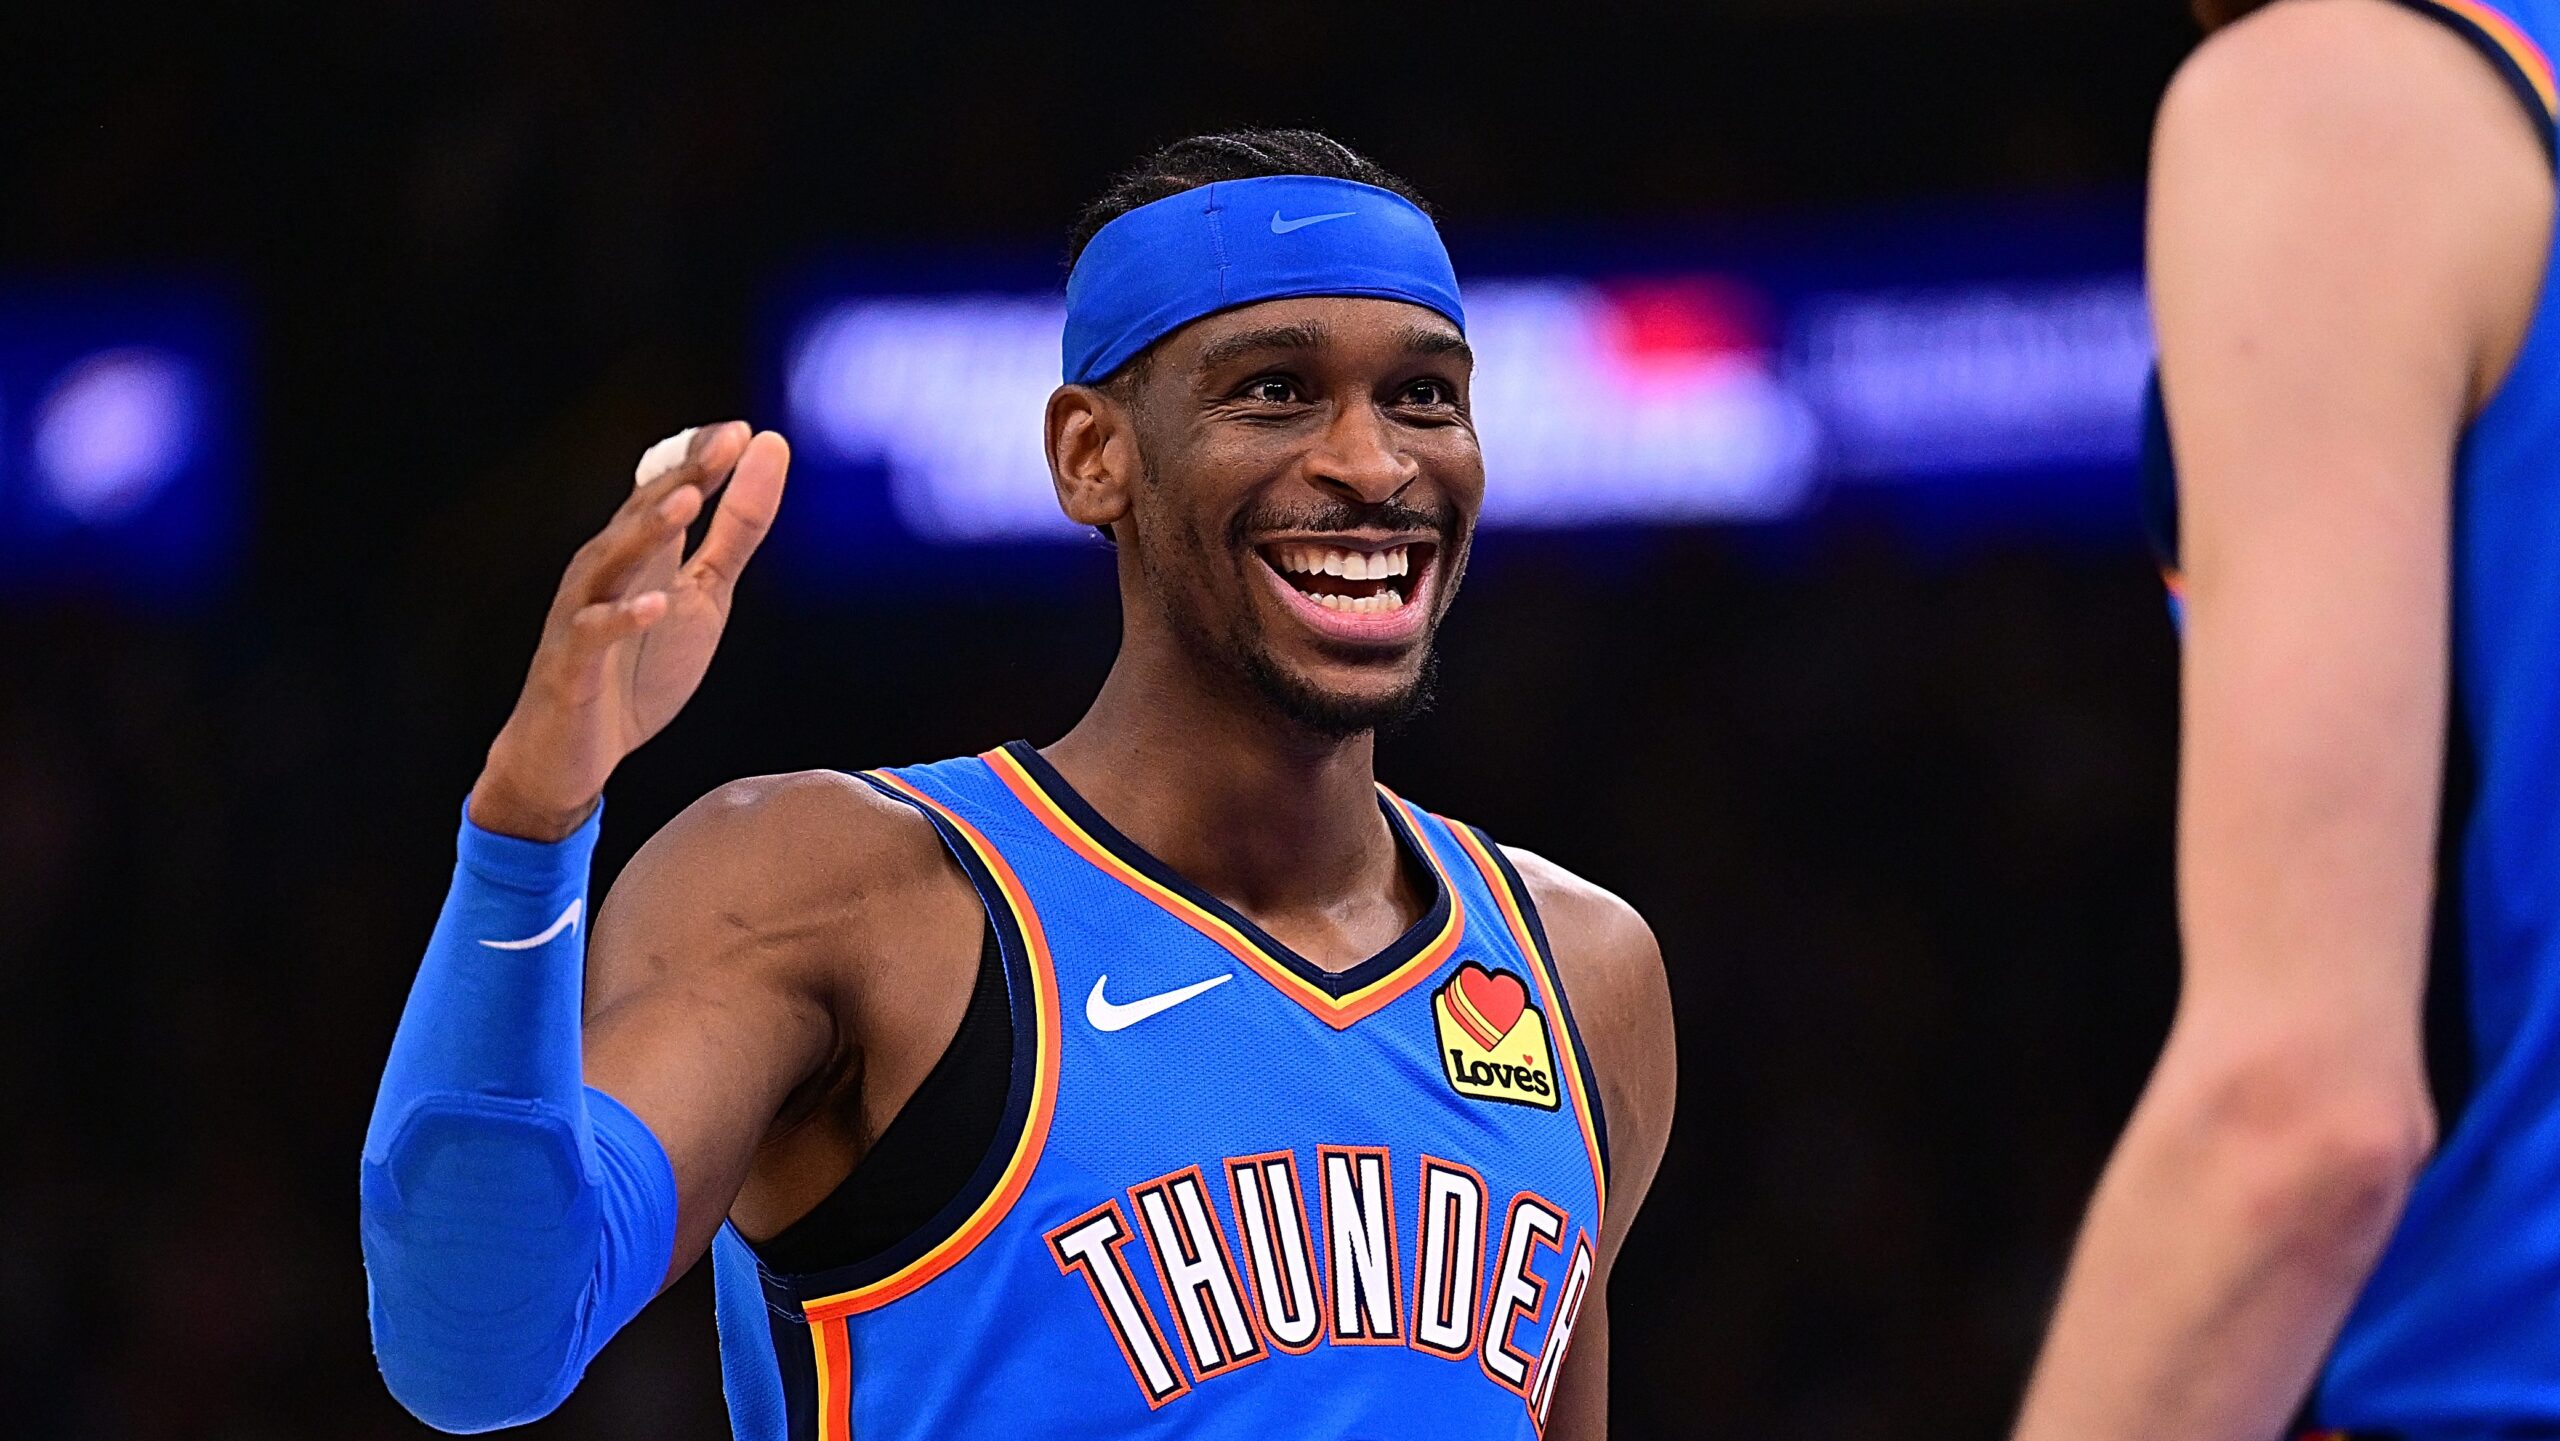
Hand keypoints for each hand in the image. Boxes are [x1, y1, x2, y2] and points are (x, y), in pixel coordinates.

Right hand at [468, 422, 790, 840]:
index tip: (742, 431)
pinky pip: (593, 635)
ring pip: (611, 562)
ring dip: (647, 531)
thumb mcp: (704, 596)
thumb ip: (735, 532)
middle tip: (724, 442)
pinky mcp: (571, 665)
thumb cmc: (637, 669)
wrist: (572, 755)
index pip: (666, 489)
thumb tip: (767, 454)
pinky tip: (652, 605)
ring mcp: (582, 615)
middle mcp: (605, 571)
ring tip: (687, 500)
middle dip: (683, 476)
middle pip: (642, 514)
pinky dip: (620, 618)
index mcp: (639, 552)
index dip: (700, 460)